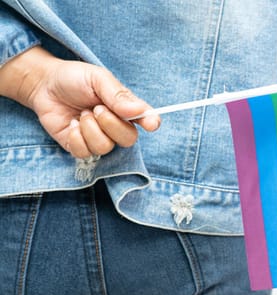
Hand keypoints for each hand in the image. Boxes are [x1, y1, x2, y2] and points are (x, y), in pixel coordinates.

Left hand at [0, 46, 159, 157]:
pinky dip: (76, 138)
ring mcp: (99, 138)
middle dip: (111, 124)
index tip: (151, 124)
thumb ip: (118, 95)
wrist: (44, 84)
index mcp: (126, 108)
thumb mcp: (97, 78)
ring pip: (105, 147)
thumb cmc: (75, 79)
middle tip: (96, 108)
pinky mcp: (80, 147)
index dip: (151, 122)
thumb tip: (138, 110)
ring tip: (81, 114)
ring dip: (90, 129)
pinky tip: (72, 125)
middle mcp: (117, 126)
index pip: (147, 119)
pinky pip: (85, 153)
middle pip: (129, 139)